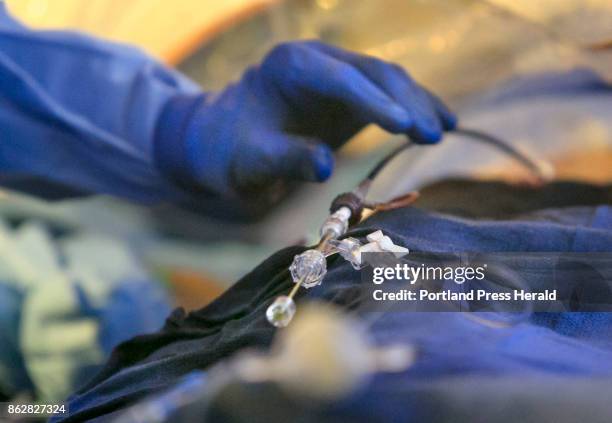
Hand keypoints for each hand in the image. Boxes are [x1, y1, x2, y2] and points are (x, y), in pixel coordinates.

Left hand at [155, 41, 456, 196]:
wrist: (222, 143)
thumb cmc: (229, 151)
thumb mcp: (248, 161)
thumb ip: (283, 160)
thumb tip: (325, 165)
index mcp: (290, 65)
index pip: (342, 79)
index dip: (375, 103)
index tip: (406, 127)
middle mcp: (318, 60)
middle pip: (373, 73)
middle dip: (406, 102)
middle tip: (433, 135)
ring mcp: (336, 75)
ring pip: (387, 80)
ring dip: (417, 103)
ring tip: (445, 129)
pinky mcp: (347, 95)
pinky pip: (388, 96)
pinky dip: (413, 109)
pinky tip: (442, 123)